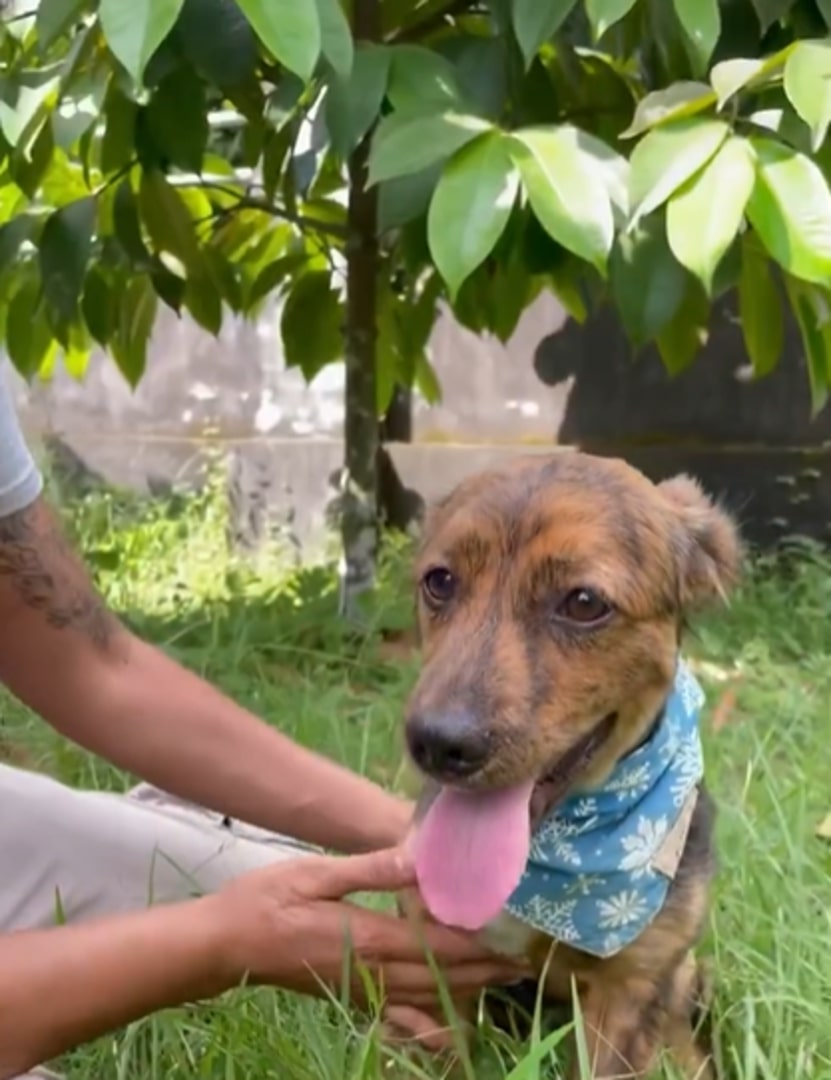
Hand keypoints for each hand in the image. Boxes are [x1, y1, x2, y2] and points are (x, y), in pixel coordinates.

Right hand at [212, 846, 528, 1010]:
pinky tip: (447, 1037)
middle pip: (440, 974)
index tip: (513, 936)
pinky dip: (427, 1029)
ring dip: (468, 991)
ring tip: (502, 984)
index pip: (436, 944)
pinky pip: (397, 1019)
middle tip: (525, 963)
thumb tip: (416, 858)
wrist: (226, 945)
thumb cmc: (267, 900)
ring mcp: (360, 991)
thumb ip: (369, 870)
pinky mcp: (349, 997)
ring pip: (425, 997)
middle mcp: (371, 972)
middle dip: (485, 969)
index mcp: (367, 937)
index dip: (478, 943)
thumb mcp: (315, 873)